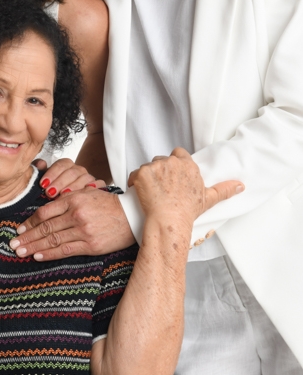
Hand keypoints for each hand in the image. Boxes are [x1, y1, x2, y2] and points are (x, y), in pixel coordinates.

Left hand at [10, 186, 133, 260]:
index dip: (29, 222)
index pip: (45, 212)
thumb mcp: (87, 194)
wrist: (132, 215)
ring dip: (34, 247)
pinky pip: (66, 250)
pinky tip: (38, 256)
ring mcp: (83, 231)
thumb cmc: (108, 204)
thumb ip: (67, 200)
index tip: (19, 229)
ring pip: (53, 240)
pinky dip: (50, 254)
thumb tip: (45, 209)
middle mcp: (76, 214)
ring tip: (21, 251)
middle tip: (13, 244)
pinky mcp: (91, 245)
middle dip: (27, 237)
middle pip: (45, 227)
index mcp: (74, 199)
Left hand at [33, 157, 103, 199]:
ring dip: (73, 186)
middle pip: (71, 172)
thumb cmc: (62, 191)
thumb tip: (39, 164)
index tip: (43, 184)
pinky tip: (88, 191)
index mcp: (68, 166)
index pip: (61, 165)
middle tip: (50, 193)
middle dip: (59, 182)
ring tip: (64, 194)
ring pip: (84, 178)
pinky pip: (100, 184)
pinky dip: (94, 186)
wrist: (87, 199)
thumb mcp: (51, 181)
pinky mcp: (101, 188)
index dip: (51, 173)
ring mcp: (90, 179)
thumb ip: (44, 172)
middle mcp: (80, 171)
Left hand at [128, 148, 243, 228]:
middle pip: (162, 160)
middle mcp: (172, 162)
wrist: (169, 221)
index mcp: (188, 165)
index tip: (173, 175)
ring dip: (148, 176)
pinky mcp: (142, 173)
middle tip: (162, 187)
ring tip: (152, 191)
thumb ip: (224, 190)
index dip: (174, 163)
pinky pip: (134, 174)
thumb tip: (240, 186)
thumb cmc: (187, 211)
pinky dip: (135, 182)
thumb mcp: (208, 199)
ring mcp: (156, 167)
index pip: (179, 154)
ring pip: (148, 166)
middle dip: (160, 170)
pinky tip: (140, 192)